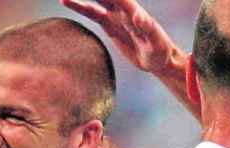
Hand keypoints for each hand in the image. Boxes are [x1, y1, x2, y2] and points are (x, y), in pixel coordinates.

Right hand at [62, 0, 183, 76]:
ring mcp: (115, 18)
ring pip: (95, 3)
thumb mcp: (156, 41)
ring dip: (80, 0)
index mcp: (133, 11)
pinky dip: (82, 8)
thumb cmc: (160, 51)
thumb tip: (137, 15)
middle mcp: (123, 11)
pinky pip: (93, 15)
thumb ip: (148, 28)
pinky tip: (69, 3)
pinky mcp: (110, 27)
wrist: (158, 60)